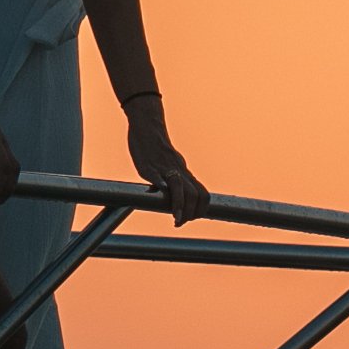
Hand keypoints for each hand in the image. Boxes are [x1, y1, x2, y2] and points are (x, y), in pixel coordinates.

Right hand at [125, 103, 206, 221]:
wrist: (147, 126)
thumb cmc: (155, 147)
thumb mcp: (169, 164)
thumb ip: (172, 177)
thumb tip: (168, 191)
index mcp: (184, 172)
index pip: (202, 194)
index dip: (200, 209)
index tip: (190, 218)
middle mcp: (179, 171)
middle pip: (195, 195)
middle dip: (192, 213)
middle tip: (180, 223)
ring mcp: (166, 169)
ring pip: (181, 188)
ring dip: (181, 207)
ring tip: (177, 220)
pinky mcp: (150, 167)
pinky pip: (160, 178)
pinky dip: (163, 189)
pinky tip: (159, 197)